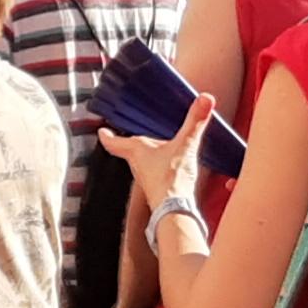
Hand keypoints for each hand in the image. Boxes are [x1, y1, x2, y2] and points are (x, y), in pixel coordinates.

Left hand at [98, 95, 212, 211]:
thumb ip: (195, 122)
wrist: (174, 208)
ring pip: (140, 162)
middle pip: (127, 151)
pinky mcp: (157, 187)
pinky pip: (154, 172)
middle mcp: (137, 164)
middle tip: (127, 134)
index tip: (102, 131)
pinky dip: (157, 166)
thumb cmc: (171, 178)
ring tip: (151, 147)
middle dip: (128, 143)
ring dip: (144, 155)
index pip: (114, 142)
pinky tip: (168, 165)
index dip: (107, 136)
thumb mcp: (186, 144)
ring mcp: (146, 177)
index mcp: (136, 150)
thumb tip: (205, 99)